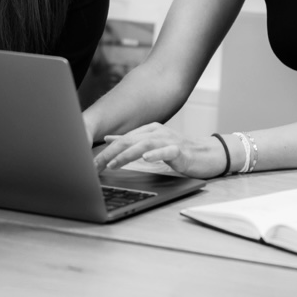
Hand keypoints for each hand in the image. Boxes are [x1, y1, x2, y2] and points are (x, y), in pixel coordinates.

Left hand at [94, 123, 225, 178]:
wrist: (206, 154)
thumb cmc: (178, 151)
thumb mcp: (152, 145)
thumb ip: (132, 141)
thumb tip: (109, 140)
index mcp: (148, 130)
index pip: (122, 140)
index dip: (104, 152)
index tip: (90, 164)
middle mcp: (157, 132)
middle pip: (129, 141)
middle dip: (109, 154)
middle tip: (95, 166)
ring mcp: (169, 140)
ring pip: (144, 145)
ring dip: (127, 155)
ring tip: (113, 164)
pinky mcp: (180, 150)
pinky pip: (166, 151)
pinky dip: (155, 155)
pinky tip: (145, 159)